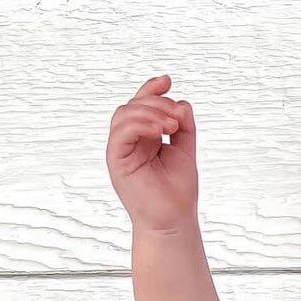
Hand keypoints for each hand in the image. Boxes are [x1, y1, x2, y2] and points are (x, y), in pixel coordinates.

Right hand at [106, 74, 198, 230]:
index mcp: (144, 137)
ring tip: (171, 127)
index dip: (151, 89)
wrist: (173, 220)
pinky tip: (161, 132)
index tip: (168, 80)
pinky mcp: (115, 160)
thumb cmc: (178, 191)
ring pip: (124, 114)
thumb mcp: (185, 150)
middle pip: (133, 105)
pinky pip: (120, 132)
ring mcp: (120, 150)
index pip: (141, 104)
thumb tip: (180, 101)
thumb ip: (183, 125)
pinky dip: (140, 124)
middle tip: (178, 119)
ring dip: (150, 113)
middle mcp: (129, 141)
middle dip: (157, 103)